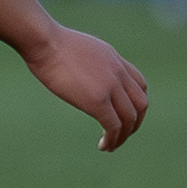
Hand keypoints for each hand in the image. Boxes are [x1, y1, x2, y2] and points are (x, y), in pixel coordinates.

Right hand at [24, 26, 148, 149]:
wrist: (45, 42)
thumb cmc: (50, 43)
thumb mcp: (79, 48)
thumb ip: (89, 61)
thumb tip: (79, 68)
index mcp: (114, 59)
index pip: (140, 84)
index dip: (136, 103)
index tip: (123, 114)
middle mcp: (118, 73)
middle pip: (141, 104)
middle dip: (135, 123)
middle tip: (121, 134)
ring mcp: (110, 87)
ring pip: (130, 118)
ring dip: (124, 136)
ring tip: (111, 145)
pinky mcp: (97, 101)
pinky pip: (114, 126)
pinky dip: (112, 139)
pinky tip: (103, 146)